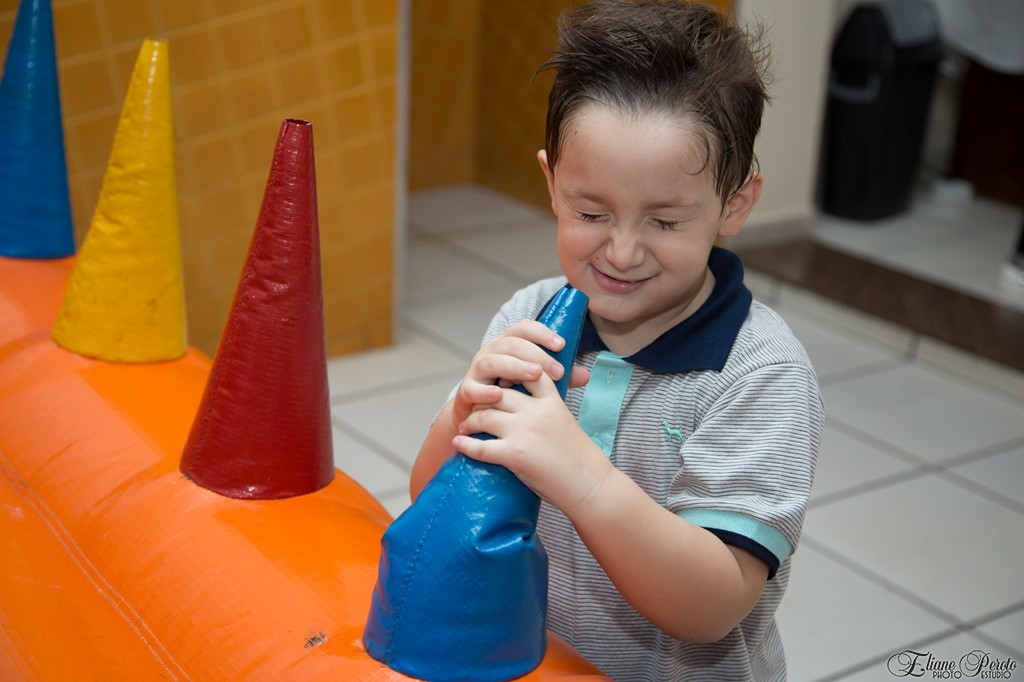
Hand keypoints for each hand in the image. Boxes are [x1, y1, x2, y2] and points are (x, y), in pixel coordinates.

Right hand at [452, 320, 587, 424]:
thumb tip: (585, 375)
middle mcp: (491, 352)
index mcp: (508, 345)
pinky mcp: (466, 391)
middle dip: (536, 354)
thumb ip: (557, 377)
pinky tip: (499, 395)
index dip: (542, 332)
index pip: (522, 327)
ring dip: (515, 366)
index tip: (562, 345)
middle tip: (558, 371)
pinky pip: (472, 388)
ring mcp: (477, 371)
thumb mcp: (536, 383)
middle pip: (511, 343)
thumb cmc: (512, 394)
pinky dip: (485, 391)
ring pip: (492, 360)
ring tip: (535, 375)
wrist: (479, 418)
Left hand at [453, 369, 610, 511]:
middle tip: (474, 409)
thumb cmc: (577, 454)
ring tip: (465, 427)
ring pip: (484, 416)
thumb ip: (545, 405)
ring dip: (470, 422)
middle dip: (482, 401)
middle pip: (498, 394)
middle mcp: (536, 412)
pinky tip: (459, 444)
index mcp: (551, 400)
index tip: (497, 382)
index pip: (525, 373)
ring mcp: (524, 432)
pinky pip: (480, 447)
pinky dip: (466, 445)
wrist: (588, 483)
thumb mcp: (565, 418)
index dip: (507, 374)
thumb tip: (524, 397)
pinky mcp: (514, 455)